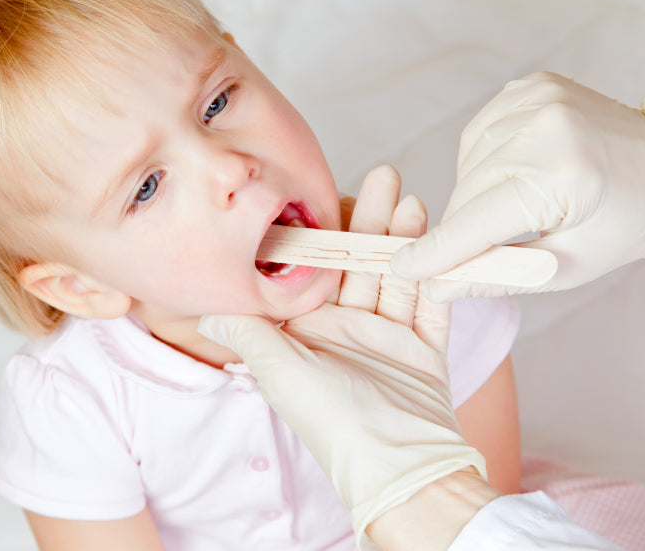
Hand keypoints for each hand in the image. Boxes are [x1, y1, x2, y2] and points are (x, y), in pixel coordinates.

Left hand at [198, 166, 485, 549]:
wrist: (396, 468)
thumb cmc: (331, 422)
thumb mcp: (280, 371)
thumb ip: (248, 333)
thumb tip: (207, 308)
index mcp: (311, 333)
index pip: (316, 271)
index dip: (323, 233)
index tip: (327, 194)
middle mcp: (348, 330)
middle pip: (360, 265)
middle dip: (371, 221)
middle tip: (383, 177)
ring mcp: (389, 338)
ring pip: (397, 276)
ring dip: (404, 239)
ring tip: (411, 199)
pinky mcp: (424, 349)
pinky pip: (431, 305)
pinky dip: (435, 276)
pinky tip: (437, 240)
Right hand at [390, 72, 644, 301]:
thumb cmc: (622, 223)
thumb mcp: (566, 266)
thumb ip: (496, 275)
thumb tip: (436, 286)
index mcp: (566, 174)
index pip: (480, 220)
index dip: (438, 250)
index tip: (401, 267)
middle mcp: (547, 125)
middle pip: (468, 192)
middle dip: (460, 228)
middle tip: (467, 253)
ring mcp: (536, 98)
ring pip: (468, 164)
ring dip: (473, 194)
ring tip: (508, 209)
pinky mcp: (529, 87)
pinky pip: (478, 136)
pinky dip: (482, 163)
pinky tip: (509, 175)